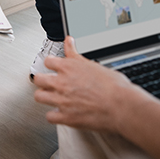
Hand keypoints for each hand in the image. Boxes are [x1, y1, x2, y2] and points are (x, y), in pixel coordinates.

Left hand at [33, 37, 150, 132]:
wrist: (121, 105)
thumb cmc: (114, 86)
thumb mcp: (94, 64)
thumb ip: (76, 54)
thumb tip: (69, 41)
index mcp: (68, 67)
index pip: (47, 61)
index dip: (51, 65)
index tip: (54, 68)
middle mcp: (61, 82)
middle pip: (37, 79)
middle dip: (42, 81)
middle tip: (49, 83)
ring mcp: (62, 100)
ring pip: (39, 96)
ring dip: (45, 97)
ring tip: (51, 98)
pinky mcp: (66, 117)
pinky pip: (49, 116)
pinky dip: (54, 116)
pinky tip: (59, 114)